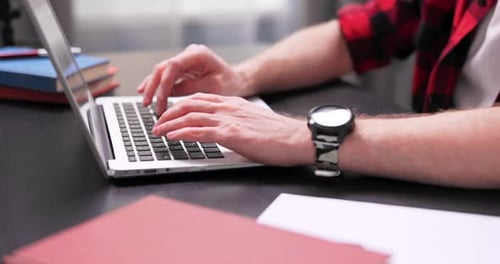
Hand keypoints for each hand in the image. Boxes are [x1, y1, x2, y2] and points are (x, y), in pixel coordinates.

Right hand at [137, 44, 248, 114]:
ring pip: (161, 71)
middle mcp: (189, 54)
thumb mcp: (212, 88)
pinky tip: (147, 93)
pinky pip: (166, 76)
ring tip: (145, 102)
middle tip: (147, 103)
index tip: (159, 99)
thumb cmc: (230, 83)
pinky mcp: (183, 69)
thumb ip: (189, 89)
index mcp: (198, 54)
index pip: (173, 66)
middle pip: (163, 67)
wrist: (237, 80)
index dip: (163, 83)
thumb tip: (167, 95)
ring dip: (152, 87)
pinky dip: (157, 86)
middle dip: (153, 86)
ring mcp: (185, 60)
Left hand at [151, 93, 314, 165]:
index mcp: (232, 103)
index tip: (169, 114)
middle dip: (169, 114)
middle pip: (189, 104)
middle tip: (156, 123)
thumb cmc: (278, 134)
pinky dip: (183, 133)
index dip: (180, 105)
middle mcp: (228, 107)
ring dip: (170, 124)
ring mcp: (229, 119)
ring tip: (157, 131)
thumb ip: (234, 122)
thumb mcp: (251, 122)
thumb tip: (222, 133)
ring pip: (191, 117)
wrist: (296, 138)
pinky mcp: (232, 134)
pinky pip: (200, 131)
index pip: (199, 99)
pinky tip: (172, 137)